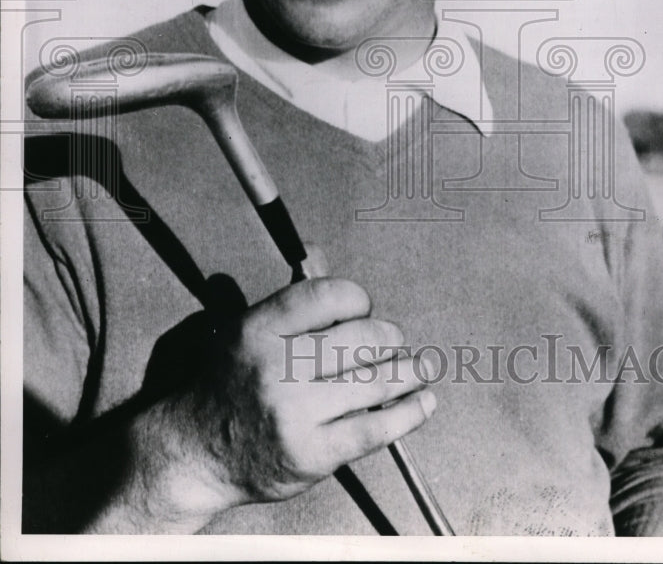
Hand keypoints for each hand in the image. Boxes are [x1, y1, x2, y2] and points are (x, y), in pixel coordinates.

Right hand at [138, 246, 435, 523]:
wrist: (195, 453)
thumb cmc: (227, 387)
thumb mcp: (245, 331)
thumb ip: (289, 301)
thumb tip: (320, 254)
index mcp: (258, 330)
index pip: (328, 296)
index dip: (358, 299)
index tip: (364, 308)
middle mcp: (276, 369)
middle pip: (360, 339)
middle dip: (388, 337)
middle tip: (394, 341)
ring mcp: (295, 414)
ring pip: (374, 382)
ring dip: (409, 372)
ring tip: (423, 367)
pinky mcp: (312, 454)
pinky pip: (375, 429)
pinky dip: (408, 414)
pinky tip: (423, 402)